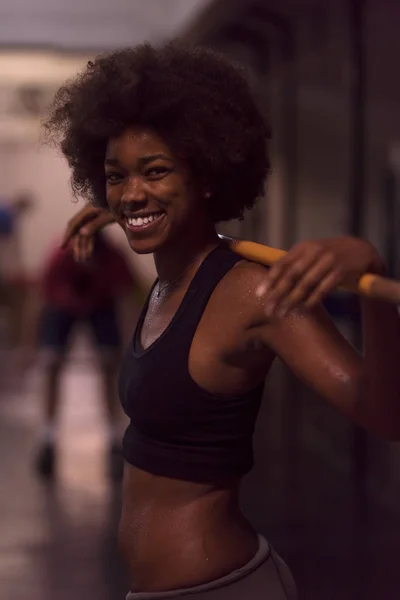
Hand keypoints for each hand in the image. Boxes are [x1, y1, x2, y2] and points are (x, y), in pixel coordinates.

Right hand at [62, 205, 114, 261]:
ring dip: (83, 246)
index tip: (62, 247)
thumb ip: (95, 224)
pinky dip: (89, 242)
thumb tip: (81, 233)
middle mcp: (87, 213)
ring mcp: (93, 217)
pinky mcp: (98, 220)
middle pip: (78, 230)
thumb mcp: (108, 216)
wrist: (127, 203)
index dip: (67, 235)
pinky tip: (89, 252)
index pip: (74, 224)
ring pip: (84, 233)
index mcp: (88, 210)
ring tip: (83, 260)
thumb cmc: (119, 207)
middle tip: (77, 259)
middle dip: (77, 245)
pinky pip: (91, 232)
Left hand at [263, 236, 384, 316]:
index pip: (282, 263)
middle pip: (292, 275)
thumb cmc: (330, 254)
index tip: (259, 294)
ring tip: (283, 313)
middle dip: (278, 294)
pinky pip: (322, 290)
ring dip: (292, 300)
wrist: (361, 250)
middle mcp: (314, 251)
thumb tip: (271, 282)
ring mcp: (328, 261)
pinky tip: (302, 311)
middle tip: (269, 309)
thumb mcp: (312, 252)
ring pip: (306, 284)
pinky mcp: (341, 272)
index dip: (270, 279)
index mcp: (303, 247)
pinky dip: (311, 301)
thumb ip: (295, 263)